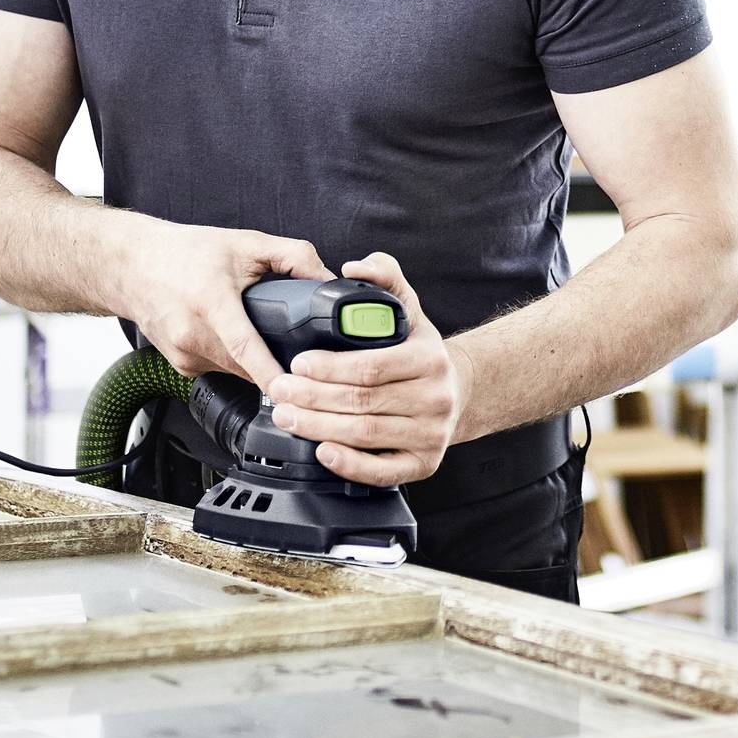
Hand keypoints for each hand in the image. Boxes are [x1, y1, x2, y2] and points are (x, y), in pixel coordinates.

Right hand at [117, 218, 330, 387]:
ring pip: (236, 371)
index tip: (292, 388)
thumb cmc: (185, 253)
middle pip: (248, 364)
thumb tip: (329, 282)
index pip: (246, 346)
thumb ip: (294, 257)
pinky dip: (232, 358)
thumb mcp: (245, 243)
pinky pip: (220, 369)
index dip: (271, 371)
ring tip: (255, 330)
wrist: (131, 265)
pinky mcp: (181, 366)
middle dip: (275, 361)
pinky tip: (227, 335)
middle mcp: (193, 333)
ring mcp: (184, 355)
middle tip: (296, 349)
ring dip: (253, 360)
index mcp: (210, 302)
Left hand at [267, 253, 465, 487]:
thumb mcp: (409, 308)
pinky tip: (322, 451)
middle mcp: (435, 398)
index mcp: (429, 359)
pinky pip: (382, 471)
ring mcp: (431, 434)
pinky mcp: (424, 464)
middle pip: (363, 402)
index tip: (297, 363)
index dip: (328, 367)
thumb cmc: (420, 352)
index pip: (371, 366)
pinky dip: (349, 464)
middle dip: (312, 397)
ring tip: (287, 415)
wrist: (457, 392)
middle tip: (280, 390)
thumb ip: (384, 277)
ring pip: (365, 434)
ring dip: (318, 427)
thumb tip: (354, 266)